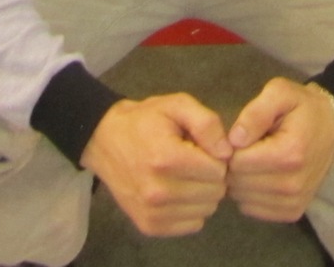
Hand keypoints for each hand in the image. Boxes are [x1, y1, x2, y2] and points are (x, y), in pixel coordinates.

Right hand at [83, 93, 231, 237]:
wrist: (106, 141)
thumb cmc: (146, 121)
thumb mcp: (177, 106)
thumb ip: (207, 124)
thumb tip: (227, 153)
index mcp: (167, 159)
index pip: (218, 171)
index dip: (217, 156)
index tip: (203, 148)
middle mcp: (158, 192)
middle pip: (215, 193)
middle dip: (212, 176)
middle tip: (195, 161)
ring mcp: (152, 213)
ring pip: (206, 211)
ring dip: (202, 193)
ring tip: (185, 175)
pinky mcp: (149, 226)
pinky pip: (193, 225)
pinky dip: (192, 209)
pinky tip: (178, 191)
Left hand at [226, 78, 333, 223]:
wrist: (332, 127)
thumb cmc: (303, 108)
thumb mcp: (280, 93)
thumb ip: (255, 112)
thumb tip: (233, 140)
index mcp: (288, 154)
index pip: (237, 162)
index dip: (232, 147)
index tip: (245, 136)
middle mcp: (291, 185)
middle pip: (237, 183)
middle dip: (235, 164)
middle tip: (250, 148)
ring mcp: (293, 202)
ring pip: (241, 198)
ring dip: (242, 180)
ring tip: (257, 161)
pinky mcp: (292, 212)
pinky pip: (252, 209)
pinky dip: (250, 194)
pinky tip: (262, 176)